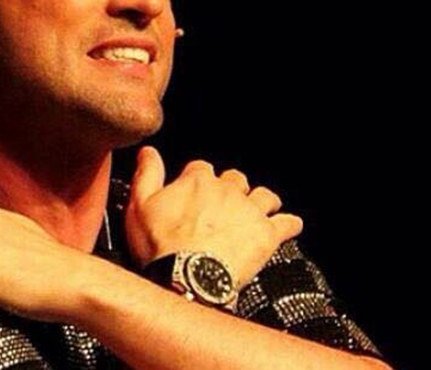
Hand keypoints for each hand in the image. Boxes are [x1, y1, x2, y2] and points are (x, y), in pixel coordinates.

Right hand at [125, 147, 302, 288]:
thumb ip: (147, 174)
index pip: (201, 168)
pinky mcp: (267, 234)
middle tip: (223, 206)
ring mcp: (250, 211)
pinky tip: (290, 226)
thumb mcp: (140, 206)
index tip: (194, 191)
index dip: (197, 179)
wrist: (186, 279)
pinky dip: (290, 224)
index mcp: (198, 181)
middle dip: (231, 189)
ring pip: (265, 196)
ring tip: (260, 210)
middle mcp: (228, 190)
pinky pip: (288, 223)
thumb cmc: (161, 247)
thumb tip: (148, 151)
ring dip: (263, 201)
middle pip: (235, 179)